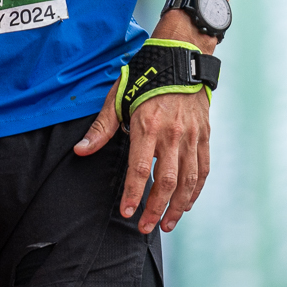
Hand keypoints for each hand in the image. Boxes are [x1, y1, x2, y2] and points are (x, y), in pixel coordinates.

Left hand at [74, 80, 210, 233]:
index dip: (133, 194)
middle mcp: (172, 134)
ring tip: (165, 224)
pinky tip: (186, 205)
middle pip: (166, 182)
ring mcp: (192, 136)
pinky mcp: (205, 136)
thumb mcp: (118, 96)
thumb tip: (81, 150)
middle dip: (154, 209)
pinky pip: (203, 170)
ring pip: (188, 181)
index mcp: (147, 125)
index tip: (127, 213)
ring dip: (178, 207)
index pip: (140, 169)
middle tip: (145, 228)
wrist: (182, 57)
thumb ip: (102, 127)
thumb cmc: (145, 76)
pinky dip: (195, 191)